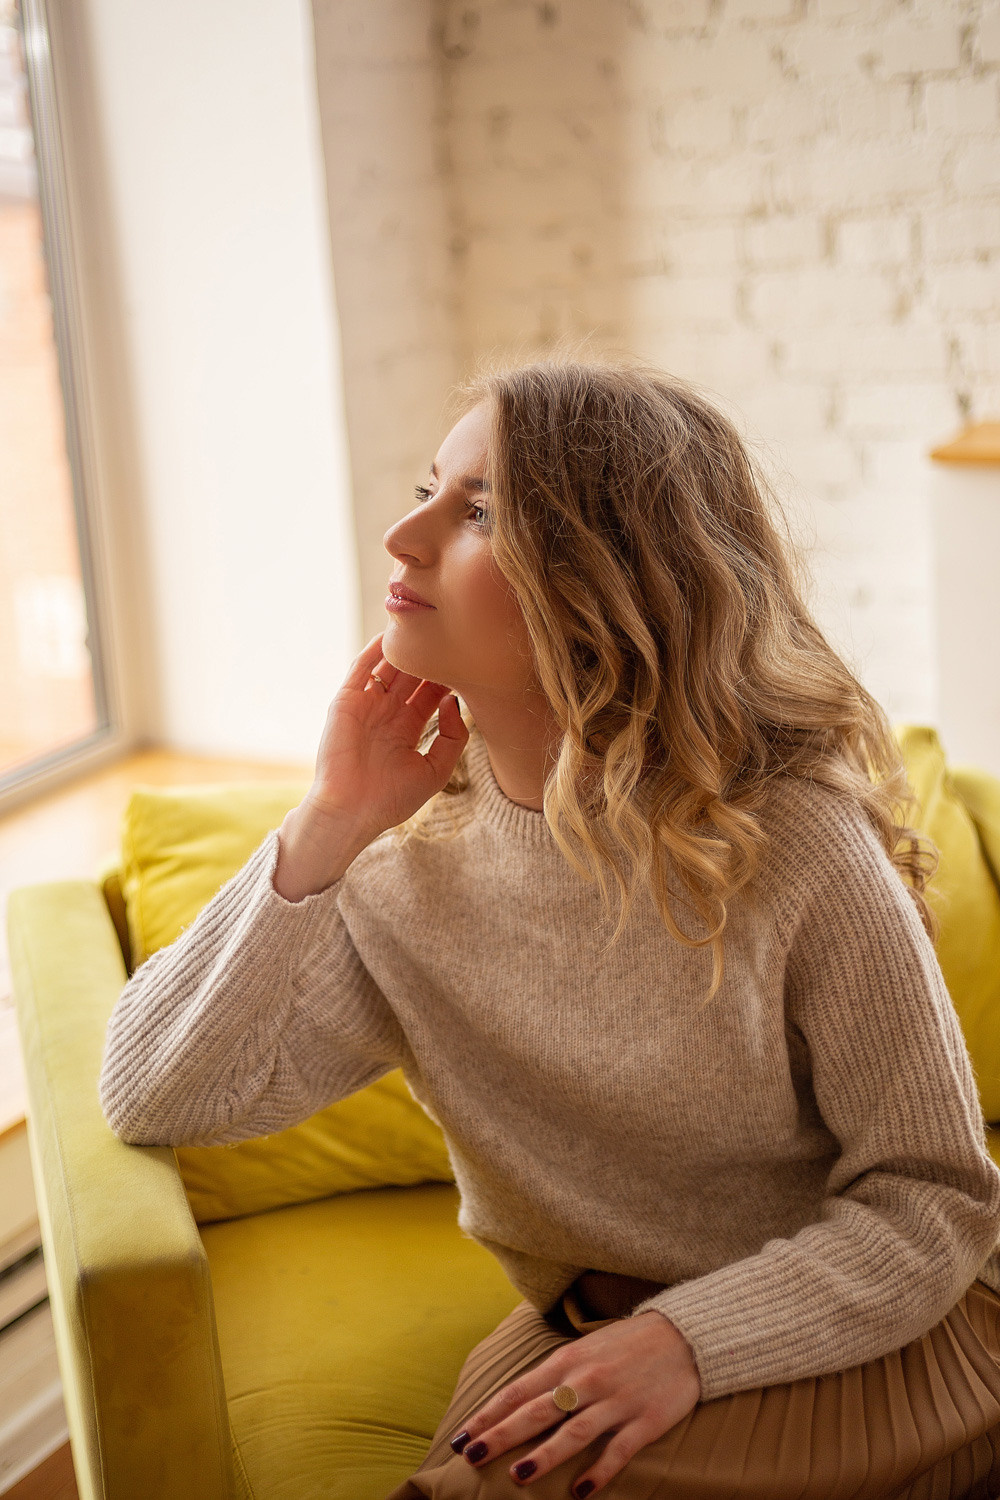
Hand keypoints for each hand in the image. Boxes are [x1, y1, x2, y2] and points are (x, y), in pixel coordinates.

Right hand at [306, 629, 468, 839]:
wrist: (350, 811)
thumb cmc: (391, 799)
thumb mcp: (435, 771)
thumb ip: (453, 738)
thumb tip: (454, 701)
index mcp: (407, 730)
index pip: (429, 694)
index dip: (446, 678)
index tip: (466, 661)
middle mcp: (387, 714)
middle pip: (411, 677)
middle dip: (428, 660)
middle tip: (449, 639)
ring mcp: (366, 706)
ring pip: (388, 669)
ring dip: (404, 650)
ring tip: (423, 629)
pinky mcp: (346, 702)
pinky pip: (360, 669)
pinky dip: (374, 650)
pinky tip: (391, 635)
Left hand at [450, 1310, 700, 1496]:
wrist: (683, 1336)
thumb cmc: (626, 1344)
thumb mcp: (585, 1349)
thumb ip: (555, 1375)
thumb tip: (516, 1402)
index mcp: (568, 1361)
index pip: (518, 1391)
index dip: (487, 1415)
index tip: (461, 1436)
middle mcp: (587, 1380)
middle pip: (537, 1412)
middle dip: (501, 1435)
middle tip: (472, 1456)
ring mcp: (616, 1402)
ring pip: (573, 1432)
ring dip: (545, 1455)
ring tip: (518, 1476)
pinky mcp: (644, 1421)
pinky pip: (618, 1450)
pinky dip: (598, 1472)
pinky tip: (579, 1492)